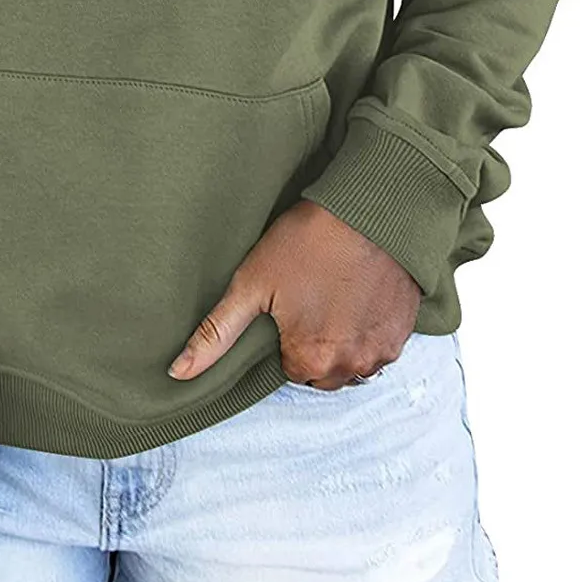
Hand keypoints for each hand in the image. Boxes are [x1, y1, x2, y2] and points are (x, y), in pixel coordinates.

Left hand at [168, 198, 421, 388]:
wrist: (374, 208)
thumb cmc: (309, 240)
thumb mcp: (252, 282)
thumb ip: (215, 334)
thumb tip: (178, 373)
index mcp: (311, 361)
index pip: (289, 368)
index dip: (286, 336)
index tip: (289, 303)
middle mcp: (352, 367)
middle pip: (322, 371)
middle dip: (315, 343)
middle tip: (312, 295)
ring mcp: (383, 350)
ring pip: (353, 360)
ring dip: (344, 339)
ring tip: (337, 293)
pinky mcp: (404, 331)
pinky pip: (380, 345)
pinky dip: (369, 327)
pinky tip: (360, 293)